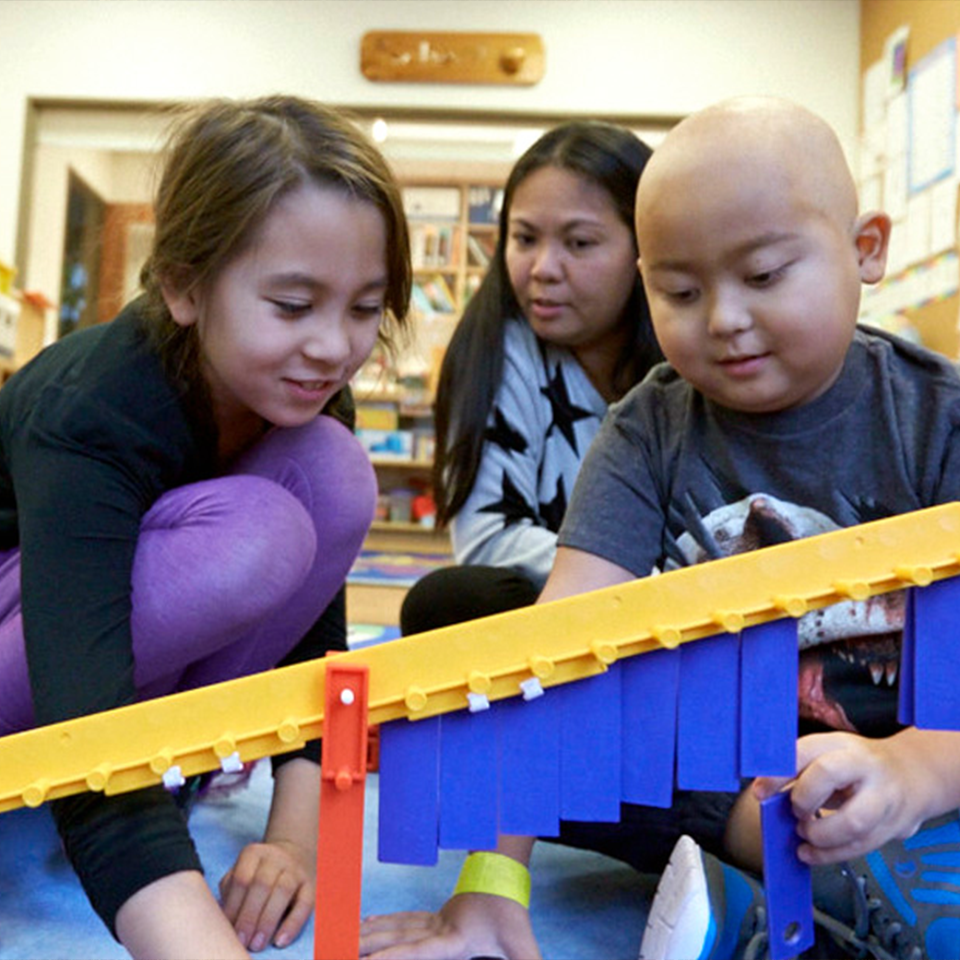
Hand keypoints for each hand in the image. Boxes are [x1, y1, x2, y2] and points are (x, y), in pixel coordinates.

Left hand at [220, 838, 313, 951]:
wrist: (294, 853)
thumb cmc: (258, 871)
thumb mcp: (241, 871)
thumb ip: (230, 889)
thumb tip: (221, 918)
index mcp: (254, 853)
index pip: (241, 879)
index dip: (234, 906)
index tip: (228, 930)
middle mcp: (276, 858)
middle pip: (261, 884)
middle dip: (250, 916)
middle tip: (242, 941)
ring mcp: (295, 869)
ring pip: (283, 891)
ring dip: (268, 920)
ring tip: (257, 944)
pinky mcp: (310, 884)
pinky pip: (304, 904)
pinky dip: (293, 924)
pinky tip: (280, 941)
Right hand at [359, 893, 541, 959]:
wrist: (503, 876)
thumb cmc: (512, 915)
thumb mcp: (523, 946)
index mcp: (453, 940)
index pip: (416, 951)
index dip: (390, 956)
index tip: (364, 959)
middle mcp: (436, 930)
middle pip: (395, 938)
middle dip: (366, 946)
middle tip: (339, 948)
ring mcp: (432, 921)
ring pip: (395, 927)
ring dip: (369, 934)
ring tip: (345, 937)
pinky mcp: (434, 918)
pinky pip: (402, 921)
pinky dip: (383, 923)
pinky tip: (368, 922)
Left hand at [753, 730, 929, 864]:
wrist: (913, 774)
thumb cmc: (859, 765)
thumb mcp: (829, 754)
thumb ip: (798, 769)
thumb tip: (764, 791)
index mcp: (842, 744)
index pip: (805, 751)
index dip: (778, 773)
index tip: (760, 792)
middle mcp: (865, 767)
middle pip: (829, 774)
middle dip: (803, 798)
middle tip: (795, 811)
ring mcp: (884, 798)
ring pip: (852, 821)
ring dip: (819, 834)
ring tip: (804, 832)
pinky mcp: (893, 827)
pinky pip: (860, 847)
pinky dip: (830, 855)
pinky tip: (811, 853)